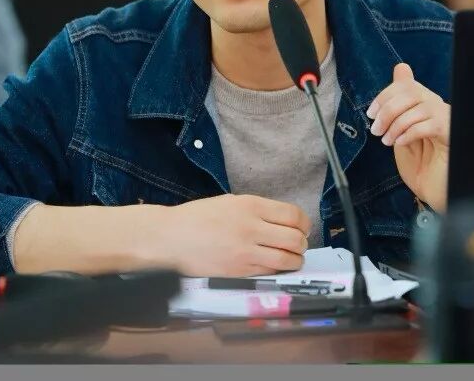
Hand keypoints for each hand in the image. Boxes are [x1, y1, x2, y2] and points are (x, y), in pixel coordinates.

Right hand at [158, 194, 309, 276]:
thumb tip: (279, 220)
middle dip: (302, 243)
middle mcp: (252, 227)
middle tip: (298, 245)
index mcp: (250, 205)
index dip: (304, 224)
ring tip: (293, 259)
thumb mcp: (229, 202)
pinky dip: (280, 270)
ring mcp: (246, 250)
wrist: (170, 238)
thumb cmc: (196, 218)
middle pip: (295, 238)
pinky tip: (277, 267)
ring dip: (296, 260)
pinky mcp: (239, 270)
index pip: (293, 215)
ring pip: (287, 258)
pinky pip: (270, 271)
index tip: (303, 228)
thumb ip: (255, 210)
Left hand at [367, 63, 450, 211]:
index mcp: (427, 105)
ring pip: (419, 108)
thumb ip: (399, 106)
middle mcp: (439, 109)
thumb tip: (401, 68)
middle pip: (412, 92)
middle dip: (388, 109)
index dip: (385, 96)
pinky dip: (408, 133)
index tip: (371, 113)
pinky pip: (428, 125)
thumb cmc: (421, 163)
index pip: (407, 85)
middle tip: (376, 129)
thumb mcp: (401, 131)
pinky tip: (400, 143)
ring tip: (386, 140)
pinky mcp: (451, 135)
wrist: (434, 192)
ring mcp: (448, 121)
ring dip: (395, 124)